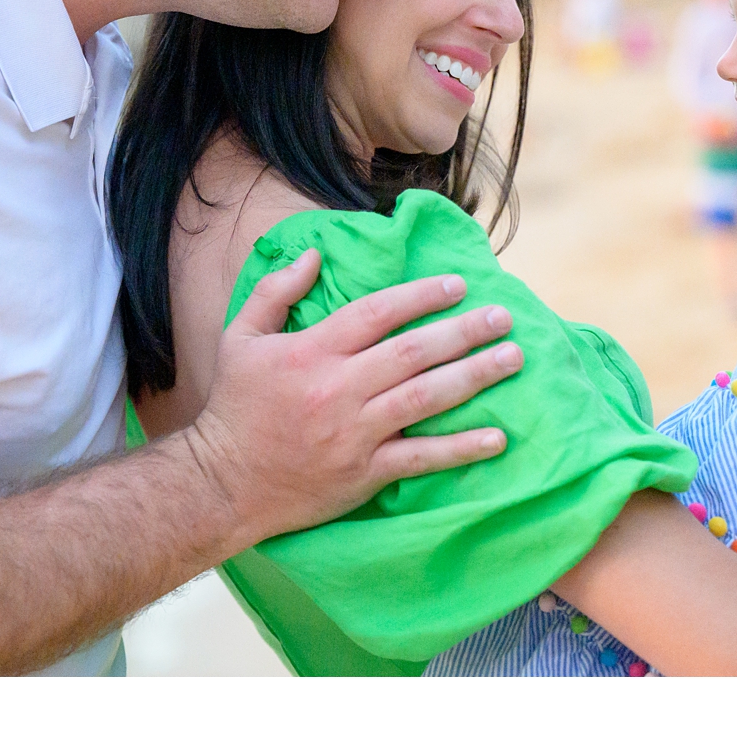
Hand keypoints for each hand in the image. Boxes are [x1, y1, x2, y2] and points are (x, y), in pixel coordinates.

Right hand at [185, 249, 522, 544]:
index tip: (458, 284)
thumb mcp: (240, 338)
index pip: (377, 312)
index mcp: (311, 350)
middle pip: (413, 352)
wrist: (224, 483)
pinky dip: (461, 448)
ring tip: (512, 358)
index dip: (421, 294)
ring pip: (425, 398)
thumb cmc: (235, 406)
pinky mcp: (364, 473)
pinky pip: (421, 459)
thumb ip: (275, 291)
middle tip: (503, 316)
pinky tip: (497, 436)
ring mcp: (355, 433)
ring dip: (474, 376)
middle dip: (463, 331)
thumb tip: (313, 254)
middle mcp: (338, 388)